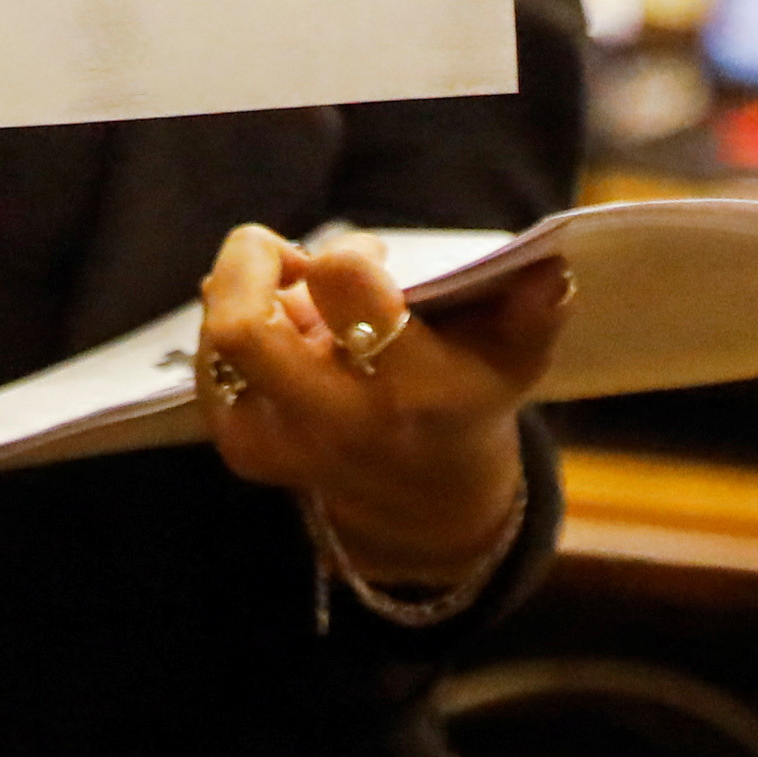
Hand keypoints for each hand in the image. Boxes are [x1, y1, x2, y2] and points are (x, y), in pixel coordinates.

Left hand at [192, 227, 567, 586]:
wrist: (432, 503)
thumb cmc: (471, 395)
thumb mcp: (516, 355)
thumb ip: (533, 308)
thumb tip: (547, 268)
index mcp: (414, 387)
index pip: (346, 285)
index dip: (346, 255)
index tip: (373, 261)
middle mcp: (340, 421)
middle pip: (243, 328)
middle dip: (249, 261)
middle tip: (285, 253)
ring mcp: (284, 445)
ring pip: (219, 342)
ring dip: (247, 296)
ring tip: (296, 301)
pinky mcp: (248, 452)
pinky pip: (210, 366)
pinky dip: (231, 328)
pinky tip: (276, 326)